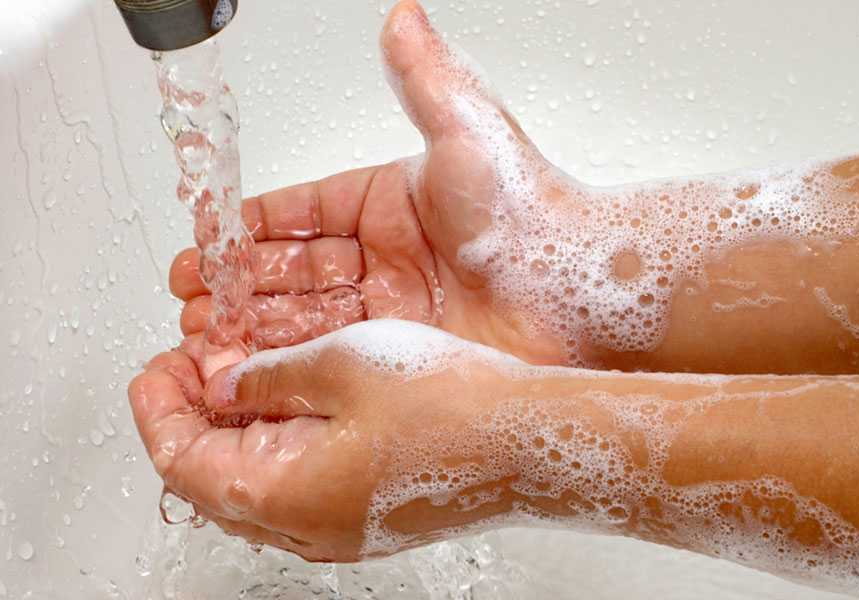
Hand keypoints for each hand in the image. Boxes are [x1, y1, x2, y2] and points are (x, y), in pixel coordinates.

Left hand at [129, 320, 518, 561]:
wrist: (532, 442)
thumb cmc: (451, 408)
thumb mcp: (342, 366)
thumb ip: (269, 377)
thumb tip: (227, 383)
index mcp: (286, 494)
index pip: (183, 463)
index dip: (159, 411)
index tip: (155, 369)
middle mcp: (308, 526)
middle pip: (216, 480)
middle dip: (196, 418)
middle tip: (195, 364)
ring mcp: (342, 526)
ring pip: (259, 482)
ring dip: (239, 430)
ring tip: (242, 374)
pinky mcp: (372, 513)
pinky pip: (302, 483)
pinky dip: (281, 442)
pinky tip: (296, 400)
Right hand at [169, 0, 567, 378]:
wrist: (580, 290)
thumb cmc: (531, 213)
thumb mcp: (465, 133)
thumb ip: (423, 79)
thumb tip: (402, 17)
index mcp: (387, 203)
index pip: (300, 213)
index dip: (249, 228)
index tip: (206, 240)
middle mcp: (385, 256)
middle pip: (292, 269)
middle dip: (238, 284)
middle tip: (194, 298)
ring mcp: (393, 308)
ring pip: (303, 315)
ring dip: (252, 326)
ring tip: (205, 337)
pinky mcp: (403, 353)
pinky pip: (331, 355)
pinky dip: (287, 361)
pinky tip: (250, 369)